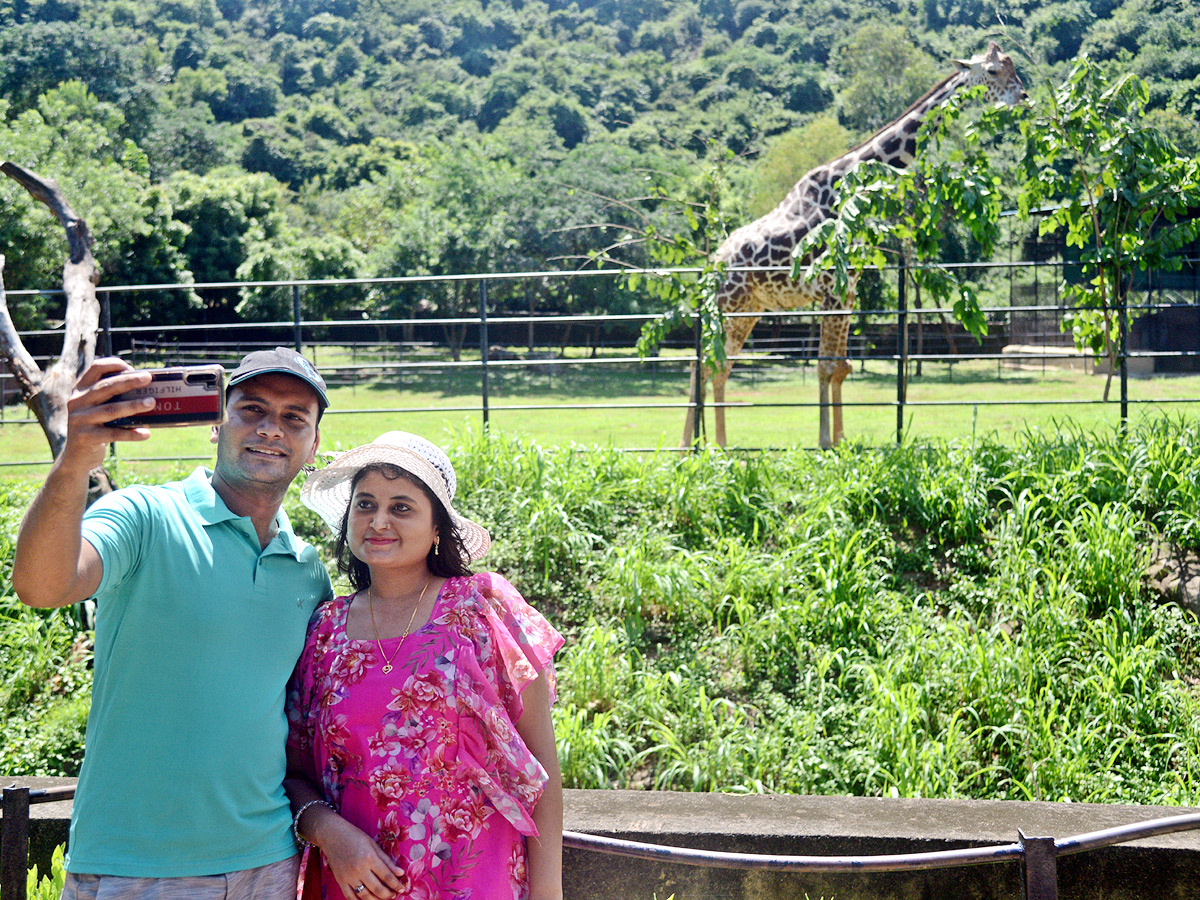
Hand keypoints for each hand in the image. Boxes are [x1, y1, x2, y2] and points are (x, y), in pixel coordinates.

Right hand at [60, 358, 153, 472]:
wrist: (76, 457)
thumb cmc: (95, 427)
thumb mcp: (98, 409)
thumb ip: (113, 398)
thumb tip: (148, 390)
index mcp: (80, 390)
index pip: (95, 369)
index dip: (114, 365)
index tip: (132, 368)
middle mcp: (77, 402)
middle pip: (105, 387)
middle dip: (128, 381)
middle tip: (148, 378)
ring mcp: (80, 420)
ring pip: (110, 410)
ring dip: (133, 405)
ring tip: (152, 403)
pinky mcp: (86, 437)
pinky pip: (113, 434)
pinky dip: (131, 434)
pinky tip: (146, 433)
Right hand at [319, 817, 405, 899]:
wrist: (332, 835)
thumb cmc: (355, 836)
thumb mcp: (373, 844)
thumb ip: (387, 860)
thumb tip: (400, 873)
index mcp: (370, 858)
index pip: (387, 876)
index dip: (396, 884)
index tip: (402, 888)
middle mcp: (359, 869)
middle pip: (377, 888)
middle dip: (388, 894)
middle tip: (394, 895)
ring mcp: (348, 877)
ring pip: (365, 896)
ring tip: (383, 898)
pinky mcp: (340, 881)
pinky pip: (350, 897)